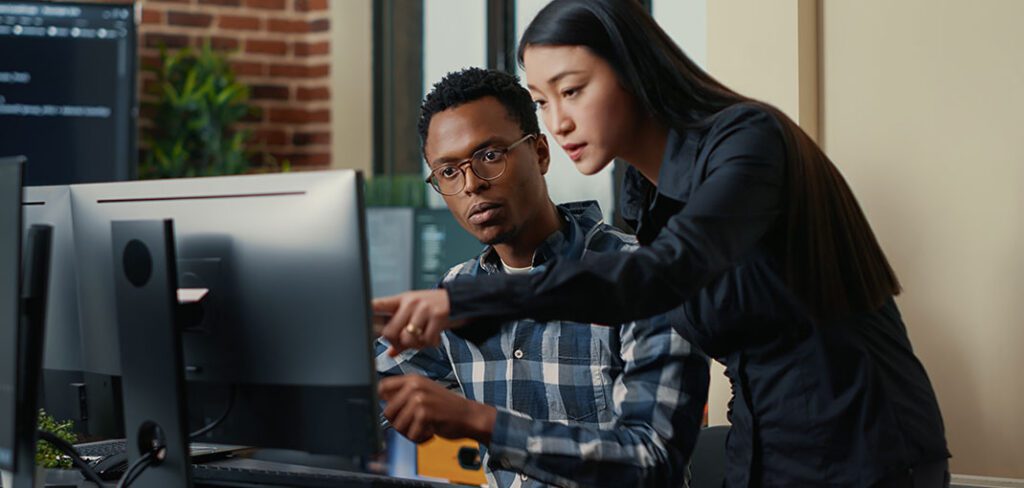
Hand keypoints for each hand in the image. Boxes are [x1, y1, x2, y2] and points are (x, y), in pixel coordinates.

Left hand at [373, 290, 461, 355]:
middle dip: (397, 343)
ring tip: (423, 340)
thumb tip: (390, 354)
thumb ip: (401, 333)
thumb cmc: (433, 308)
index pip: (378, 304)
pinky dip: (430, 344)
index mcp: (401, 300)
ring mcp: (424, 308)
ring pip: (408, 338)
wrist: (459, 300)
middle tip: (407, 343)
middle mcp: (410, 302)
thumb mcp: (415, 314)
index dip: (365, 311)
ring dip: (416, 345)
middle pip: (390, 331)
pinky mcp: (437, 316)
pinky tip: (435, 338)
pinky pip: (426, 340)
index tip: (356, 318)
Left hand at [378, 375, 494, 443]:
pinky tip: (430, 432)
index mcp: (413, 380)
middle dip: (398, 424)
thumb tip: (380, 402)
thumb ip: (404, 395)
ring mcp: (419, 399)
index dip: (382, 401)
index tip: (391, 411)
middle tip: (413, 425)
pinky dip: (420, 438)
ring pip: (398, 426)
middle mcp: (414, 386)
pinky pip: (411, 435)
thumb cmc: (446, 408)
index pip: (382, 387)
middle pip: (387, 412)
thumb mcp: (424, 393)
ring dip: (410, 433)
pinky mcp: (425, 414)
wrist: (469, 416)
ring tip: (423, 428)